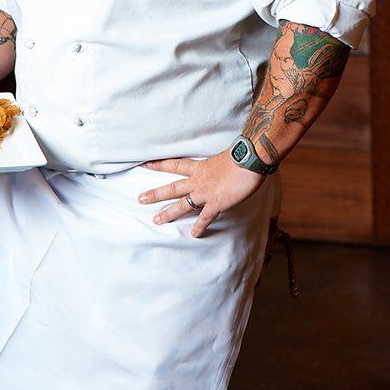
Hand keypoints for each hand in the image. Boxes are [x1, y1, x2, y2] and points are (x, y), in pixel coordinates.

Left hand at [138, 150, 264, 237]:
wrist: (249, 160)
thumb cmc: (240, 155)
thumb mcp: (222, 157)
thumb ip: (216, 164)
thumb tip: (220, 167)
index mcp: (199, 166)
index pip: (174, 165)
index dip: (159, 165)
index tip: (145, 165)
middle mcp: (198, 180)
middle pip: (172, 188)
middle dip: (155, 194)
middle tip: (140, 199)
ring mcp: (205, 193)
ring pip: (182, 205)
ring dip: (169, 213)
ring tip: (157, 220)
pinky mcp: (216, 204)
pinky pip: (205, 218)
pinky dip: (200, 227)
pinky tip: (194, 234)